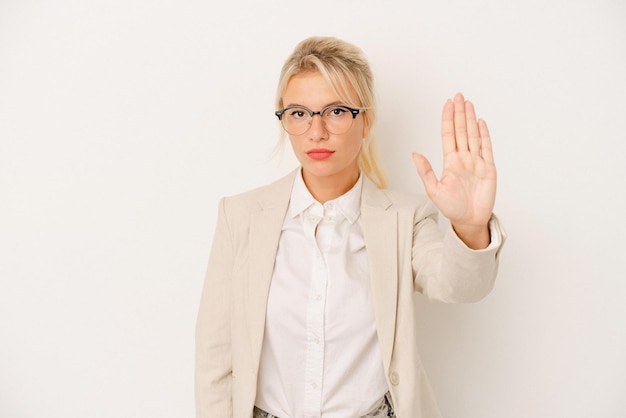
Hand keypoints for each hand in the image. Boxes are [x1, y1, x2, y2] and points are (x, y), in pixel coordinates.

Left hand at [412, 93, 495, 248]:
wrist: (469, 220)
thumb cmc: (451, 207)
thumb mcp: (433, 190)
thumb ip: (425, 171)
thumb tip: (415, 153)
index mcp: (450, 161)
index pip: (448, 135)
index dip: (448, 119)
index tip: (448, 104)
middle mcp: (463, 158)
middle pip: (461, 130)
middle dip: (460, 113)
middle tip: (459, 96)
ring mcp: (476, 162)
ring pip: (473, 135)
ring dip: (470, 119)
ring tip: (468, 104)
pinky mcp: (488, 168)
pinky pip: (487, 148)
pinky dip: (484, 135)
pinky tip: (480, 123)